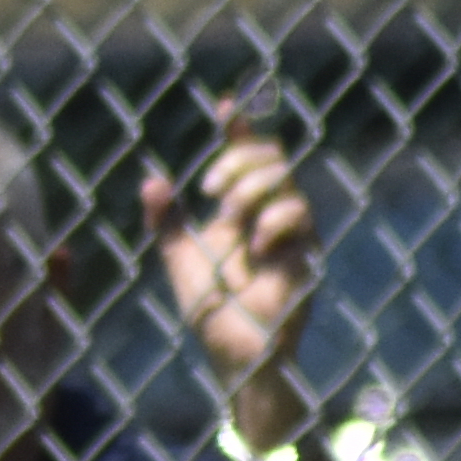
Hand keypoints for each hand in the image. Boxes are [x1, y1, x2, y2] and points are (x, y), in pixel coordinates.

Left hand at [142, 103, 320, 439]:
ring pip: (285, 178)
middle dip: (239, 160)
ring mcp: (293, 231)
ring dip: (251, 189)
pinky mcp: (308, 251)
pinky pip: (299, 213)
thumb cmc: (213, 313)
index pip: (246, 158)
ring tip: (231, 219)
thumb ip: (167, 222)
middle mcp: (270, 213)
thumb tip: (152, 178)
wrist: (237, 355)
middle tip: (211, 188)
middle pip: (270, 156)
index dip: (239, 129)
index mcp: (240, 211)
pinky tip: (256, 249)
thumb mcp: (181, 260)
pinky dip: (272, 221)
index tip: (225, 106)